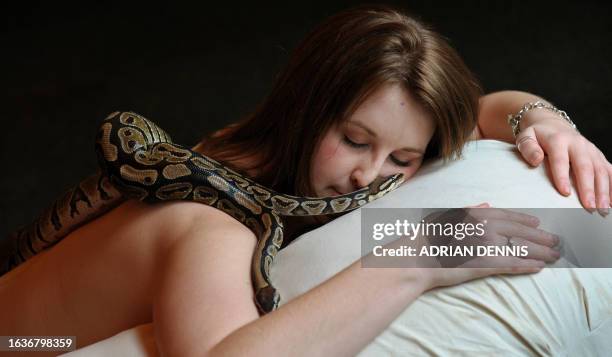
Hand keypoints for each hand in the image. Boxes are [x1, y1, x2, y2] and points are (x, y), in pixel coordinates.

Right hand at [421, 203, 558, 288]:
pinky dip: (527, 265)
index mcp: (476, 214)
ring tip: (554, 255)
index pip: (507, 216)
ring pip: (521, 248)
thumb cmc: (427, 237)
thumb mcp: (446, 217)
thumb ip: (468, 211)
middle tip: (556, 241)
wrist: (416, 258)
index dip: (525, 219)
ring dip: (540, 252)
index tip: (538, 222)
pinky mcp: (485, 265)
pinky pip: (512, 264)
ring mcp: (487, 246)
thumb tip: (486, 205)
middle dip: (541, 236)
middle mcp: (485, 227)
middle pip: (520, 232)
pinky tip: (539, 267)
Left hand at [514, 110, 610, 213]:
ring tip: (602, 209)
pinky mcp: (598, 155)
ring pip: (601, 170)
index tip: (565, 193)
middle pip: (585, 166)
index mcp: (558, 140)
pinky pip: (609, 170)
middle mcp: (578, 143)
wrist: (552, 124)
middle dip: (588, 188)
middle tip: (589, 207)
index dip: (562, 176)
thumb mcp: (526, 137)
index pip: (561, 159)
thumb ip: (528, 148)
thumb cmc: (537, 136)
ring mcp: (591, 150)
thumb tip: (536, 160)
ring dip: (603, 190)